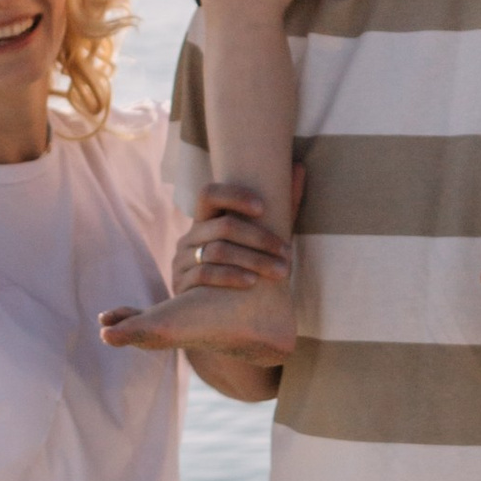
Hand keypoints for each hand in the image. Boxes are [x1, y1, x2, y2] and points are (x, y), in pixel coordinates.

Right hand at [167, 178, 291, 302]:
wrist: (218, 314)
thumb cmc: (245, 267)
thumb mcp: (259, 239)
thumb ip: (280, 208)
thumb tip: (300, 167)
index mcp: (206, 221)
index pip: (209, 193)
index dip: (234, 195)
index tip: (263, 207)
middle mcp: (190, 236)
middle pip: (224, 227)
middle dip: (260, 240)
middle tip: (288, 253)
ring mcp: (182, 259)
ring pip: (218, 252)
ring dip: (254, 261)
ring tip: (281, 271)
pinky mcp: (180, 283)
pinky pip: (205, 275)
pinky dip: (231, 276)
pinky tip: (252, 283)